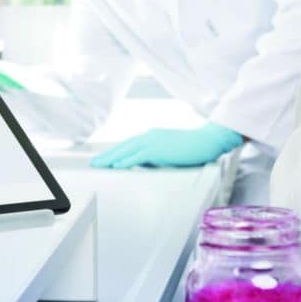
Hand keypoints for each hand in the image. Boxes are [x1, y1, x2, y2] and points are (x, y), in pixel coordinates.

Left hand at [90, 122, 242, 168]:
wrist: (206, 141)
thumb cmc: (192, 147)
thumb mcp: (169, 151)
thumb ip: (156, 155)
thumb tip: (143, 164)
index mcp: (151, 135)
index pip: (128, 144)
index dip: (115, 151)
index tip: (104, 158)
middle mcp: (149, 136)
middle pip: (123, 146)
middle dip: (107, 155)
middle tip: (94, 162)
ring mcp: (152, 141)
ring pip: (126, 150)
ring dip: (111, 158)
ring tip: (99, 165)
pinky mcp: (158, 149)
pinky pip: (137, 156)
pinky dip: (125, 161)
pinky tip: (116, 166)